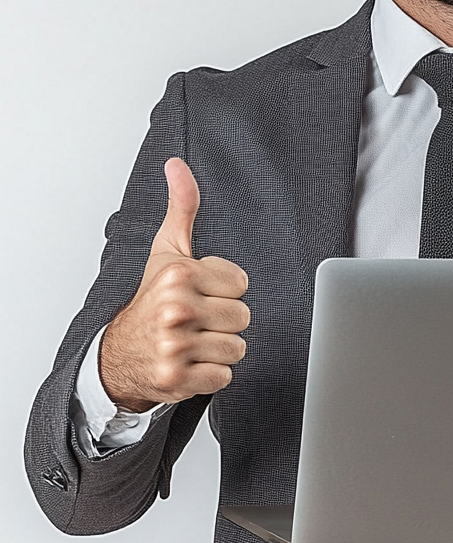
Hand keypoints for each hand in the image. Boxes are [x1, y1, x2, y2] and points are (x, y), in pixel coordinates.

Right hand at [99, 158, 249, 411]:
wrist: (119, 354)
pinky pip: (224, 376)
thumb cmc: (151, 299)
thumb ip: (182, 207)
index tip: (200, 293)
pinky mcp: (176, 379)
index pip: (241, 285)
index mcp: (179, 275)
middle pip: (243, 318)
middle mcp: (175, 310)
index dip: (224, 290)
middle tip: (196, 320)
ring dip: (218, 349)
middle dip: (223, 321)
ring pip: (237, 348)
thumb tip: (177, 163)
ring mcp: (174, 347)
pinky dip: (210, 374)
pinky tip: (189, 363)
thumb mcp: (167, 251)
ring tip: (192, 341)